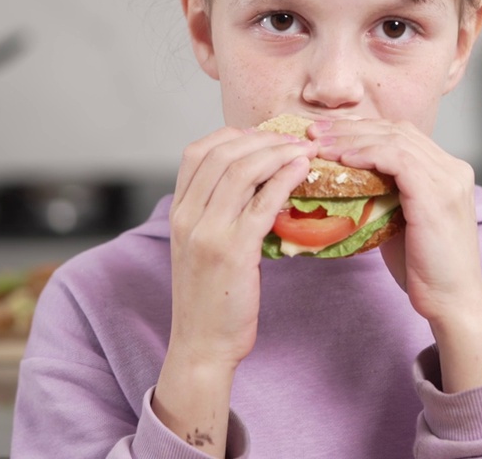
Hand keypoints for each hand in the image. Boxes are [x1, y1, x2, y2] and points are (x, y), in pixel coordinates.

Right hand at [165, 127, 315, 371]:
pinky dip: (285, 178)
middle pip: (222, 154)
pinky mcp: (233, 251)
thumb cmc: (209, 297)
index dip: (232, 135)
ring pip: (242, 171)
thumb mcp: (198, 247)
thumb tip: (251, 180)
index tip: (263, 137)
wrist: (202, 344)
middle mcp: (187, 217)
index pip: (197, 152)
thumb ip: (213, 213)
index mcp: (177, 213)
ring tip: (304, 150)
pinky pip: (262, 203)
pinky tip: (302, 170)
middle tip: (294, 139)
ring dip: (278, 152)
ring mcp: (208, 233)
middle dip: (262, 138)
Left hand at [309, 118, 481, 390]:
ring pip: (394, 140)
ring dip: (351, 138)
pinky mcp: (437, 194)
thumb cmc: (424, 268)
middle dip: (351, 127)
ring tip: (318, 143)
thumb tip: (345, 181)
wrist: (452, 302)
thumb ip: (385, 195)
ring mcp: (448, 179)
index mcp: (447, 171)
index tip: (326, 133)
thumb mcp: (402, 220)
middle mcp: (453, 168)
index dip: (362, 129)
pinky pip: (397, 160)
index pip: (401, 135)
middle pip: (396, 130)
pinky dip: (367, 153)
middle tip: (313, 131)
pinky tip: (342, 158)